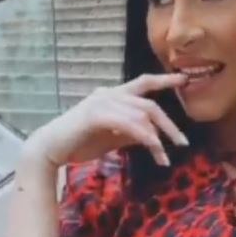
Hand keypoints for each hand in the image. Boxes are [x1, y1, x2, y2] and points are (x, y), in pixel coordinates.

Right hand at [25, 73, 188, 166]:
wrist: (50, 149)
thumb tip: (154, 137)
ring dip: (157, 137)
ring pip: (141, 116)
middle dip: (169, 125)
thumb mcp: (114, 137)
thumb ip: (132, 133)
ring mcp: (101, 102)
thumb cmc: (80, 143)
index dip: (164, 80)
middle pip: (149, 105)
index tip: (185, 80)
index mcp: (113, 95)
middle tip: (183, 142)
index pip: (143, 83)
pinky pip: (128, 124)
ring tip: (164, 156)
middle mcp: (109, 94)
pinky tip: (153, 148)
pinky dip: (144, 136)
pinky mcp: (95, 115)